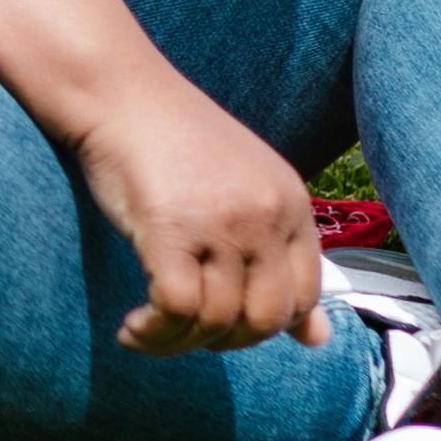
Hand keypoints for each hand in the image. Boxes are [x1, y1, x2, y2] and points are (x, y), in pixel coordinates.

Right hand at [72, 74, 328, 353]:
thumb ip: (282, 261)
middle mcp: (266, 215)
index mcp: (292, 204)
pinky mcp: (170, 231)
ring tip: (145, 334)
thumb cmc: (178, 145)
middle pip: (264, 319)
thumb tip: (318, 340)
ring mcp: (221, 223)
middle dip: (225, 342)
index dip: (266, 326)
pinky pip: (175, 309)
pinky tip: (132, 329)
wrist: (122, 96)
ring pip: (216, 321)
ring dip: (177, 344)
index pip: (304, 296)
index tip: (224, 324)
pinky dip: (153, 332)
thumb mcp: (247, 194)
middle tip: (186, 333)